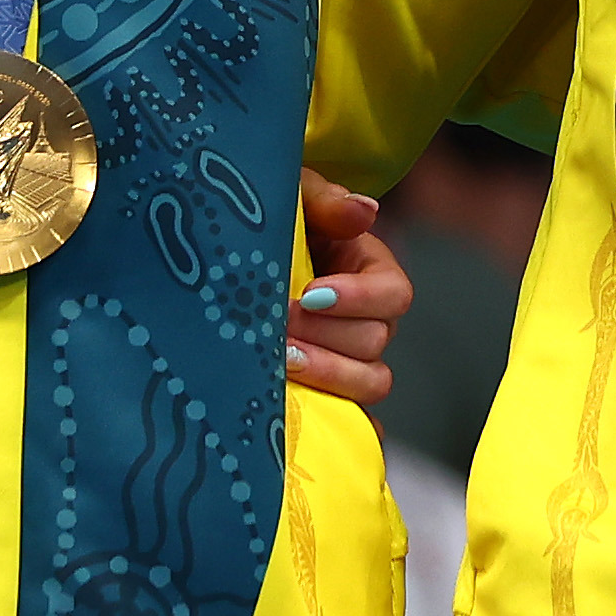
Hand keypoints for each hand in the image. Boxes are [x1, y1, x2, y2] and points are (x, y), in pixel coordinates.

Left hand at [287, 169, 410, 409]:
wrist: (222, 261)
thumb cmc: (266, 221)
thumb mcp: (292, 197)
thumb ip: (326, 201)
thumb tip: (365, 211)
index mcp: (368, 270)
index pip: (393, 293)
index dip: (357, 299)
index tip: (310, 294)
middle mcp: (367, 318)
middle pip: (376, 341)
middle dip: (328, 336)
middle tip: (281, 327)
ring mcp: (349, 359)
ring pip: (370, 383)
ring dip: (328, 374)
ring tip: (282, 361)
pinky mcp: (328, 392)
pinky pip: (350, 418)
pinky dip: (336, 418)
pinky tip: (301, 412)